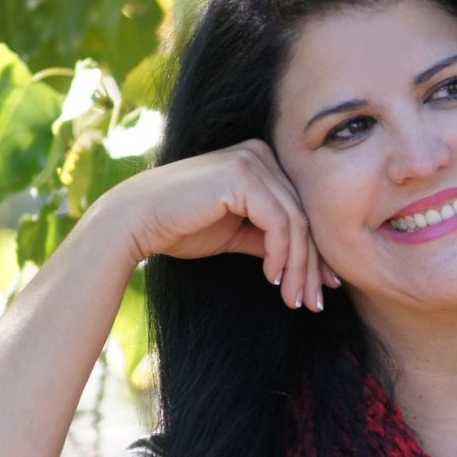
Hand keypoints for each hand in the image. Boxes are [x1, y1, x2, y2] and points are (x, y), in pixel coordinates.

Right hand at [92, 139, 338, 310]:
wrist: (135, 220)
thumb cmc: (180, 227)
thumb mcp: (237, 234)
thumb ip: (269, 241)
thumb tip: (308, 267)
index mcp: (260, 161)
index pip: (299, 210)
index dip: (314, 253)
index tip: (321, 289)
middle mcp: (259, 154)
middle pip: (302, 217)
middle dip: (311, 266)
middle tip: (314, 303)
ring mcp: (251, 160)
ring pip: (296, 223)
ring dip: (298, 268)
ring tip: (294, 300)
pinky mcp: (242, 176)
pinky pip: (278, 222)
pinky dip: (281, 255)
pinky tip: (273, 279)